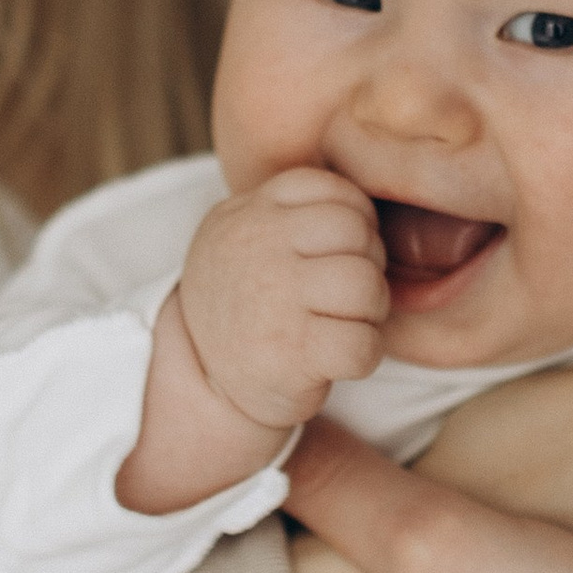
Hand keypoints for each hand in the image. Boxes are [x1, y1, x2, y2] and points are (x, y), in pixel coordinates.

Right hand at [124, 172, 388, 514]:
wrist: (202, 384)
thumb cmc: (246, 302)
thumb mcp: (245, 236)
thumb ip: (293, 211)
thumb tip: (369, 207)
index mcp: (246, 213)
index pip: (329, 189)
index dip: (354, 220)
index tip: (341, 251)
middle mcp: (256, 248)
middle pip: (356, 234)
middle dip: (368, 265)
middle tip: (347, 293)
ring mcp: (273, 300)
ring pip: (365, 285)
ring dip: (370, 312)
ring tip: (343, 322)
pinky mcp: (291, 355)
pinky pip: (363, 343)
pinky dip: (364, 355)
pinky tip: (337, 357)